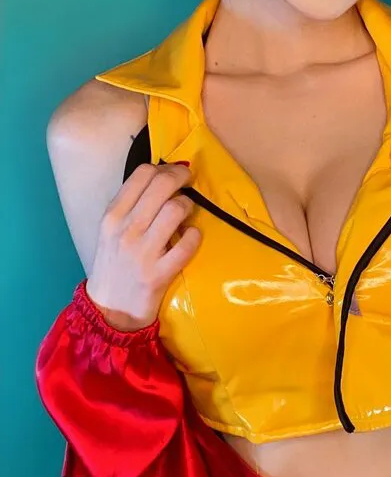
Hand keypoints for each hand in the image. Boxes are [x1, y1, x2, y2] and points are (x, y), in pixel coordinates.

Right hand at [86, 163, 201, 330]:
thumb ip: (131, 206)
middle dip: (182, 177)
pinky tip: (190, 237)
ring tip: (186, 214)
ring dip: (188, 206)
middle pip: (162, 185)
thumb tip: (162, 178)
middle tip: (188, 182)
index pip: (142, 174)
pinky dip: (194, 236)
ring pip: (176, 209)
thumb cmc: (113, 264)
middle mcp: (126, 229)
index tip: (174, 173)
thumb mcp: (111, 230)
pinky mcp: (160, 273)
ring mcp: (143, 252)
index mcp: (112, 216)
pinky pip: (187, 244)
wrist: (110, 309)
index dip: (165, 167)